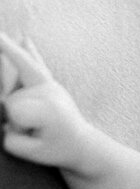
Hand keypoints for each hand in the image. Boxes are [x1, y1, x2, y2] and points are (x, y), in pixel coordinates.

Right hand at [0, 33, 93, 170]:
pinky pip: (32, 62)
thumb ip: (10, 136)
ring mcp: (50, 84)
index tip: (32, 136)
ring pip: (12, 83)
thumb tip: (2, 110)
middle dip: (13, 119)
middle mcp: (51, 90)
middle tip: (36, 131)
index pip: (11, 111)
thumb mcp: (31, 152)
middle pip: (9, 99)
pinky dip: (23, 50)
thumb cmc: (57, 149)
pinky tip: (22, 37)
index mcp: (50, 107)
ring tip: (35, 116)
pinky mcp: (48, 82)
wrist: (82, 144)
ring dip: (12, 96)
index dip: (14, 128)